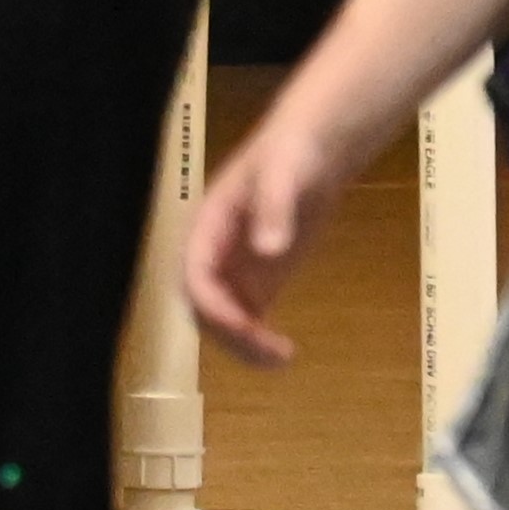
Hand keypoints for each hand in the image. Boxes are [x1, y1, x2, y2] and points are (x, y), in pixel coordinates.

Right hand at [183, 107, 351, 366]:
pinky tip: (284, 352)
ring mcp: (235, 268)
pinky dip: (257, 341)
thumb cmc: (292, 152)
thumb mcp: (285, 173)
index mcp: (208, 225)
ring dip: (242, 346)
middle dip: (229, 335)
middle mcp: (214, 252)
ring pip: (222, 320)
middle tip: (271, 354)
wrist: (313, 150)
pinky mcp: (258, 280)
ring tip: (282, 359)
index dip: (213, 306)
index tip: (246, 327)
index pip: (194, 275)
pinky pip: (245, 319)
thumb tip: (269, 251)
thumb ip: (275, 208)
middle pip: (203, 306)